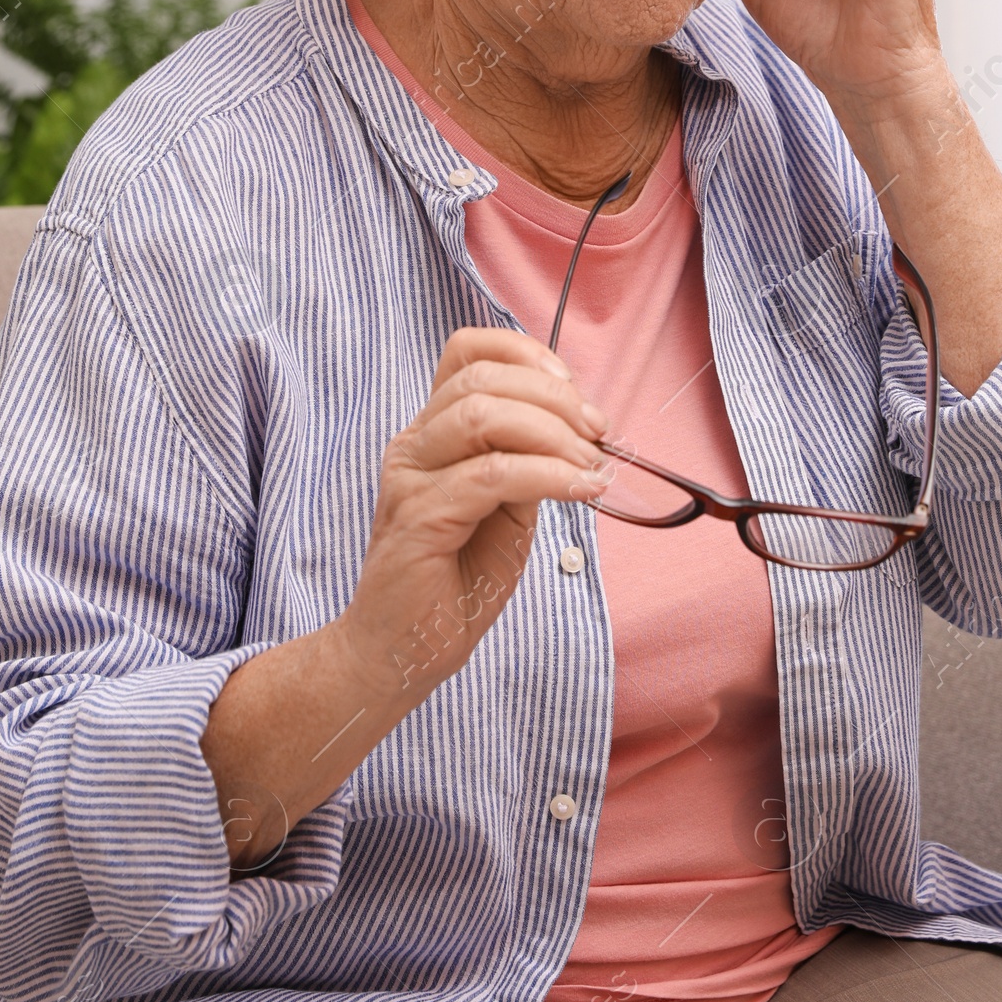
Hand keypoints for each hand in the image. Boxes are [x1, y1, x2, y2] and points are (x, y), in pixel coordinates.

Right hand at [339, 328, 609, 703]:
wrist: (404, 649)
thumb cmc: (453, 580)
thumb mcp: (505, 508)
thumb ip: (526, 461)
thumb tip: (575, 431)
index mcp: (432, 432)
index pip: (466, 352)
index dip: (524, 353)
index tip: (572, 386)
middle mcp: (414, 444)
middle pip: (482, 379)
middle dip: (554, 398)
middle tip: (596, 433)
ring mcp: (411, 477)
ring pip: (484, 416)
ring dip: (553, 433)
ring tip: (591, 466)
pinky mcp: (420, 516)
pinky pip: (493, 475)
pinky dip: (549, 475)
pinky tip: (580, 490)